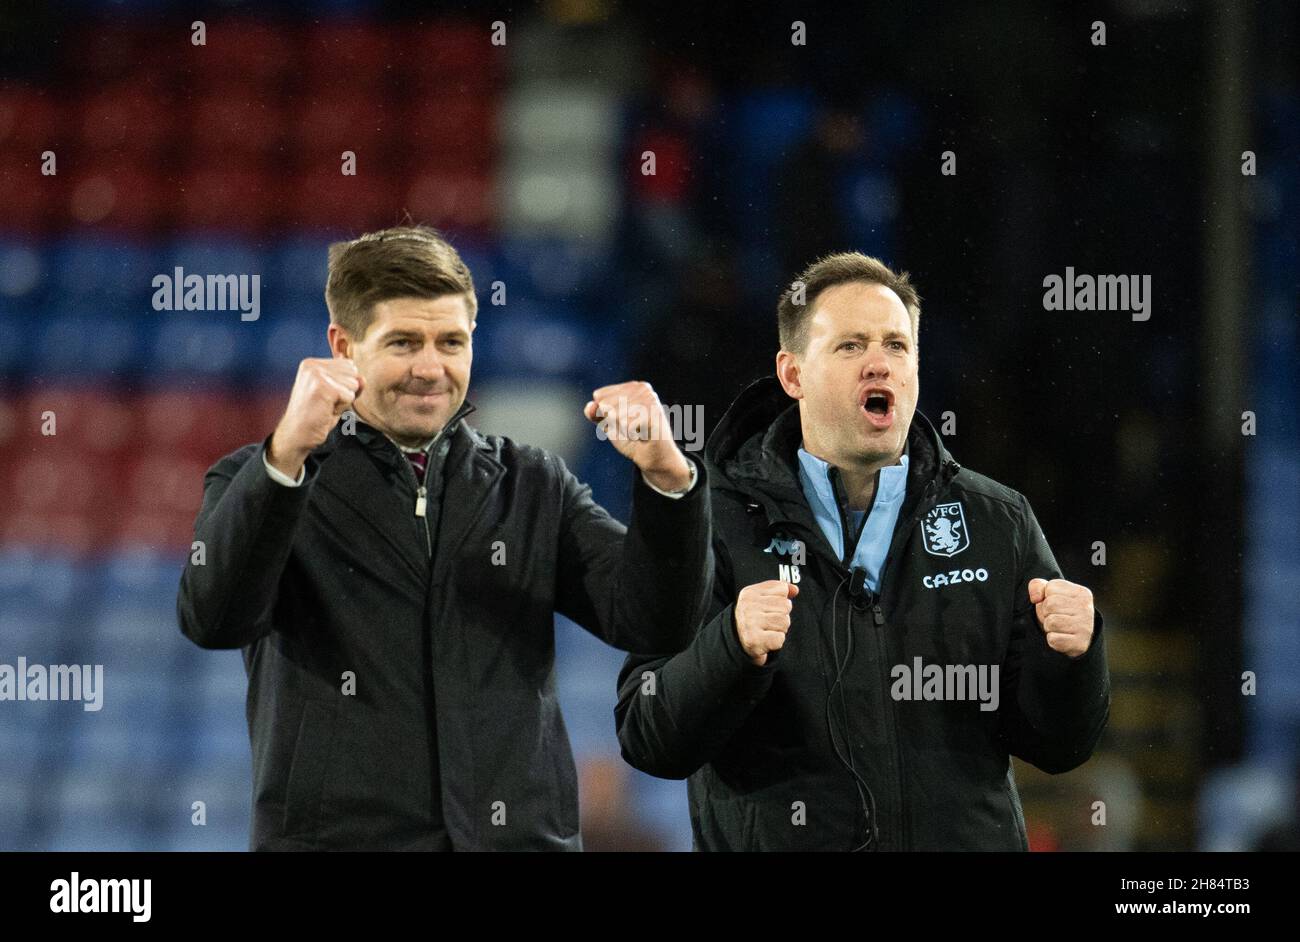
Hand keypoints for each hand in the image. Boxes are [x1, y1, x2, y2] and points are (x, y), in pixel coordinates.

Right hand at [268, 358, 362, 477]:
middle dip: (346, 392)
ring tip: (325, 407)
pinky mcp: (323, 387)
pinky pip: (349, 396)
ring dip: (344, 401)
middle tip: (325, 404)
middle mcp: (312, 365)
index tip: (325, 397)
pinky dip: (341, 408)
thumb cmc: (316, 417)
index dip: (343, 385)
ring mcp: (316, 375)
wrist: (296, 435)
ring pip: (353, 384)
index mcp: (312, 363)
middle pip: (353, 372)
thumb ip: (349, 384)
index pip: (349, 365)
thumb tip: (362, 378)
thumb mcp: (335, 396)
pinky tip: (325, 411)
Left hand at [583, 381, 691, 491]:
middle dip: (613, 422)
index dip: (605, 415)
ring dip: (623, 429)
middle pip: (605, 404)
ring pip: (615, 414)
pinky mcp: (653, 413)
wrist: (653, 458)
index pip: (599, 396)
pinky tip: (642, 435)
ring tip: (637, 432)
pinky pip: (625, 424)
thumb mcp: (609, 424)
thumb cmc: (632, 439)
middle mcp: (642, 388)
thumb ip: (596, 413)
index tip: (623, 421)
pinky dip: (631, 435)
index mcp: (631, 386)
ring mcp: (649, 399)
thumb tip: (590, 406)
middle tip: (631, 428)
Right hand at [734, 580, 798, 665]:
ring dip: (780, 630)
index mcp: (750, 593)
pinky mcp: (754, 640)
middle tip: (768, 623)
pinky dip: (776, 642)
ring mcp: (750, 623)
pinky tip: (767, 641)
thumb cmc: (753, 620)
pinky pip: (780, 638)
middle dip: (782, 616)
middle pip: (786, 606)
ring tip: (767, 631)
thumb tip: (795, 590)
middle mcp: (748, 606)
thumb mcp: (762, 600)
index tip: (769, 608)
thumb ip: (779, 591)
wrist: (738, 642)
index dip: (780, 601)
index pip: (782, 589)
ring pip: (785, 622)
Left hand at [1027, 578, 1093, 657]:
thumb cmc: (1057, 611)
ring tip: (1058, 627)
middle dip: (1046, 612)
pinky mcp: (1080, 643)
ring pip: (1051, 622)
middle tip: (1055, 617)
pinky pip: (1053, 639)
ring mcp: (1085, 627)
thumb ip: (1037, 585)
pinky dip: (1052, 639)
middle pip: (1050, 605)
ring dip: (1048, 626)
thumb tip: (1036, 598)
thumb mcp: (1048, 593)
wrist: (1074, 636)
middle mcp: (1086, 608)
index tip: (1054, 605)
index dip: (1045, 598)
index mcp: (1081, 592)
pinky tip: (1061, 637)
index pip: (1050, 588)